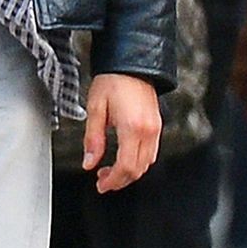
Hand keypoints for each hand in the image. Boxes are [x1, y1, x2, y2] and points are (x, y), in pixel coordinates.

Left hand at [83, 72, 162, 193]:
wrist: (132, 63)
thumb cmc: (112, 80)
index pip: (126, 167)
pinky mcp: (157, 125)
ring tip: (110, 170)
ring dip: (129, 172)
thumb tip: (89, 163)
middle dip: (120, 180)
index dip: (113, 181)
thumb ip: (92, 139)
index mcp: (132, 127)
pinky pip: (151, 152)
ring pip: (147, 163)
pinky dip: (138, 161)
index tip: (100, 185)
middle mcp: (148, 131)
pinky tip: (123, 158)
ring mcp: (156, 128)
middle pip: (138, 169)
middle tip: (102, 181)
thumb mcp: (95, 109)